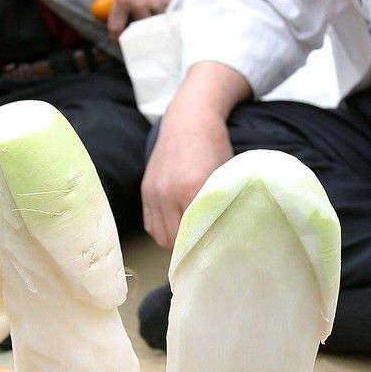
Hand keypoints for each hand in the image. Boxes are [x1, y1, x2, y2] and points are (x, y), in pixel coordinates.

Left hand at [108, 0, 179, 39]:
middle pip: (139, 28)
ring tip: (156, 18)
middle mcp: (138, 4)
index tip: (119, 38)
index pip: (116, 27)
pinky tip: (169, 11)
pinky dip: (169, 12)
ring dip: (155, 20)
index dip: (117, 36)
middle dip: (139, 28)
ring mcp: (156, 2)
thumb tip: (120, 6)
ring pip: (157, 22)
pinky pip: (170, 12)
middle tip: (140, 28)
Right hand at [141, 97, 232, 247]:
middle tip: (204, 247)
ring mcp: (153, 192)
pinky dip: (161, 229)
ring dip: (173, 241)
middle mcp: (167, 193)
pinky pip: (149, 223)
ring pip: (159, 235)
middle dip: (188, 247)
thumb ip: (221, 203)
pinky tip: (176, 225)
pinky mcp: (145, 190)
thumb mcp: (225, 174)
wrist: (189, 119)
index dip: (204, 246)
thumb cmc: (214, 146)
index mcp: (191, 189)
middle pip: (173, 241)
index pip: (194, 234)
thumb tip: (225, 233)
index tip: (215, 251)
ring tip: (190, 237)